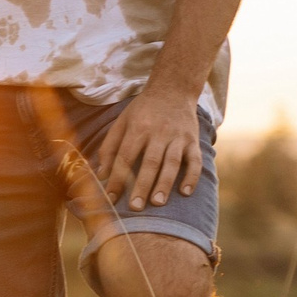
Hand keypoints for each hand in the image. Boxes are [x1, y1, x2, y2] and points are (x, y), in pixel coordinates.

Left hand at [93, 86, 202, 212]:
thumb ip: (109, 147)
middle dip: (142, 185)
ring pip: (172, 163)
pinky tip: (185, 192)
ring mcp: (178, 137)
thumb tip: (101, 175)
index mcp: (138, 128)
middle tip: (135, 207)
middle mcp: (159, 132)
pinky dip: (191, 177)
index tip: (111, 198)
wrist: (173, 89)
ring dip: (165, 184)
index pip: (125, 156)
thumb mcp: (122, 122)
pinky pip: (195, 160)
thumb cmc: (143, 111)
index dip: (117, 178)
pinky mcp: (193, 141)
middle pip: (149, 162)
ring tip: (158, 203)